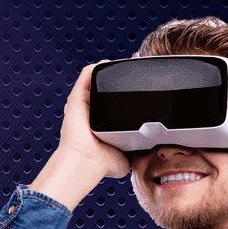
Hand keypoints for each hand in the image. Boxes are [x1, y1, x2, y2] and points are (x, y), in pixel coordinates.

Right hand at [28, 61, 129, 209]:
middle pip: (106, 89)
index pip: (115, 104)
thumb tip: (150, 152)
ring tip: (126, 65)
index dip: (128, 95)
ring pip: (97, 79)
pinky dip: (98, 67)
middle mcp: (93, 112)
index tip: (143, 89)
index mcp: (103, 124)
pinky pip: (87, 75)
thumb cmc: (102, 164)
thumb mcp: (127, 158)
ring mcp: (85, 103)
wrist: (86, 162)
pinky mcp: (78, 97)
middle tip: (136, 74)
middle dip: (121, 80)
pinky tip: (110, 63)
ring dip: (110, 71)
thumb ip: (138, 154)